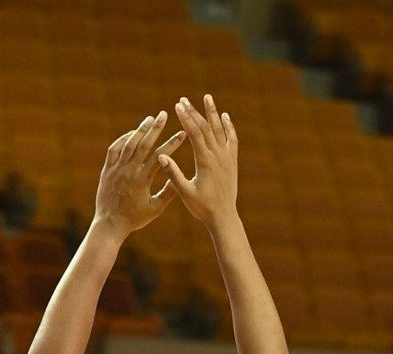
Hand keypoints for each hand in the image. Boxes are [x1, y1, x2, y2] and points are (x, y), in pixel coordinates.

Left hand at [93, 112, 183, 237]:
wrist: (109, 225)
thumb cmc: (134, 219)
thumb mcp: (155, 209)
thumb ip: (168, 193)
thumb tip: (179, 177)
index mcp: (142, 181)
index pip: (159, 157)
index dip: (172, 144)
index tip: (182, 134)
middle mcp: (129, 172)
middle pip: (143, 144)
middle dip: (155, 128)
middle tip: (164, 114)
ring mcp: (116, 169)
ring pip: (129, 143)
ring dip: (140, 129)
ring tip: (150, 119)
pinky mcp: (107, 170)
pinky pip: (114, 149)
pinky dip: (124, 139)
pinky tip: (133, 134)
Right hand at [161, 94, 237, 228]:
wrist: (223, 217)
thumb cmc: (202, 208)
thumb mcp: (185, 193)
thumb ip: (174, 174)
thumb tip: (161, 157)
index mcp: (205, 161)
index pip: (194, 133)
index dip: (186, 118)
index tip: (177, 106)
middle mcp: (218, 155)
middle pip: (205, 127)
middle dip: (194, 112)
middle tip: (183, 99)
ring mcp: (227, 157)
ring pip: (219, 129)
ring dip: (212, 112)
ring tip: (207, 97)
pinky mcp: (232, 161)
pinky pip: (231, 139)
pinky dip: (228, 126)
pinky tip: (225, 117)